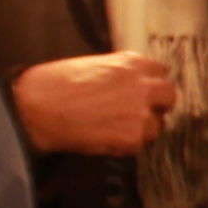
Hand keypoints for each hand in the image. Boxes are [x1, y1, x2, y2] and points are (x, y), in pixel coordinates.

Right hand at [15, 51, 176, 157]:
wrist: (38, 108)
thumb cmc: (58, 84)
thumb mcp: (95, 64)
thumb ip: (121, 73)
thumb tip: (132, 85)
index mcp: (133, 63)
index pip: (160, 73)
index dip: (149, 85)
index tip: (141, 93)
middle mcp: (143, 86)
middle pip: (168, 97)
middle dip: (155, 105)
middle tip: (136, 113)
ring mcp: (140, 113)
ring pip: (156, 125)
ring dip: (140, 128)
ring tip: (112, 127)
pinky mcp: (131, 138)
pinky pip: (138, 145)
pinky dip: (124, 144)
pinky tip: (103, 137)